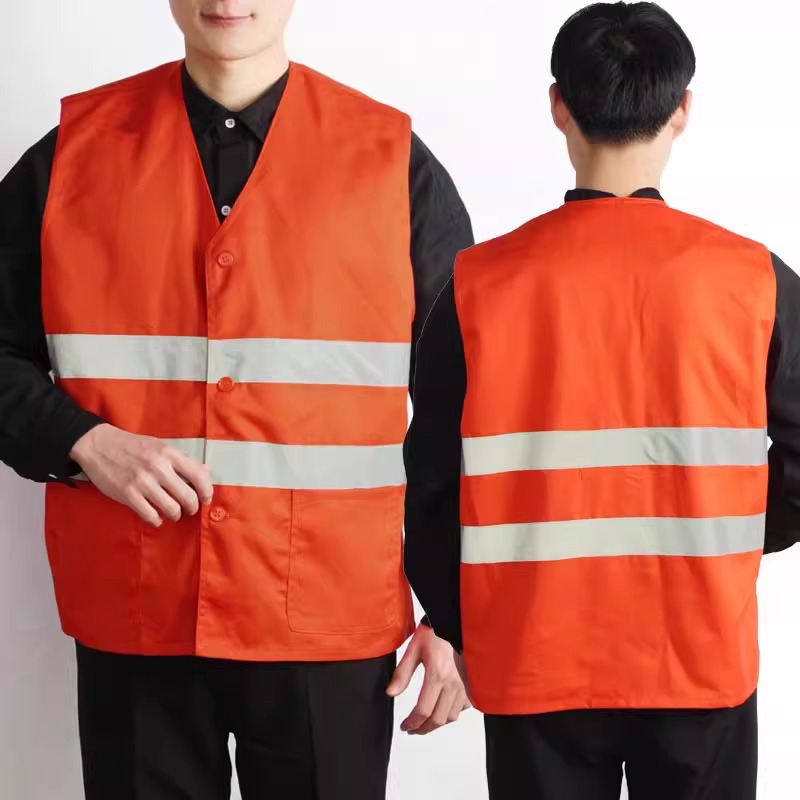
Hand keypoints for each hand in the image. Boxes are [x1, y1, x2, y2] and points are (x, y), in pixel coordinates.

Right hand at [70, 424, 213, 526]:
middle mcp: (159, 467)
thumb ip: (182, 460)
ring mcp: (143, 482)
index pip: (199, 475)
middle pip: (188, 497)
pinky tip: (155, 516)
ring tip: (172, 513)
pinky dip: (156, 520)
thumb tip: (206, 471)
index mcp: (169, 454)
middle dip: (192, 507)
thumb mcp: (161, 446)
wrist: (99, 445)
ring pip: (172, 509)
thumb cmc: (133, 446)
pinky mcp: (128, 494)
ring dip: (175, 515)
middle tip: (189, 509)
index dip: (207, 491)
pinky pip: (150, 516)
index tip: (206, 499)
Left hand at [386, 624, 470, 734]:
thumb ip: (402, 673)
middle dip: (422, 728)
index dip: (412, 722)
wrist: (454, 622)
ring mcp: (464, 685)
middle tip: (412, 729)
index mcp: (438, 674)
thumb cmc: (435, 632)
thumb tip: (391, 693)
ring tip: (424, 722)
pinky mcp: (471, 684)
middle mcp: (454, 683)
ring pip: (451, 716)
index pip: (423, 710)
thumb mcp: (413, 649)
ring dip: (437, 723)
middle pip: (438, 719)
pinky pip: (463, 707)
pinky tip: (442, 708)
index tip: (405, 726)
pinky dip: (452, 712)